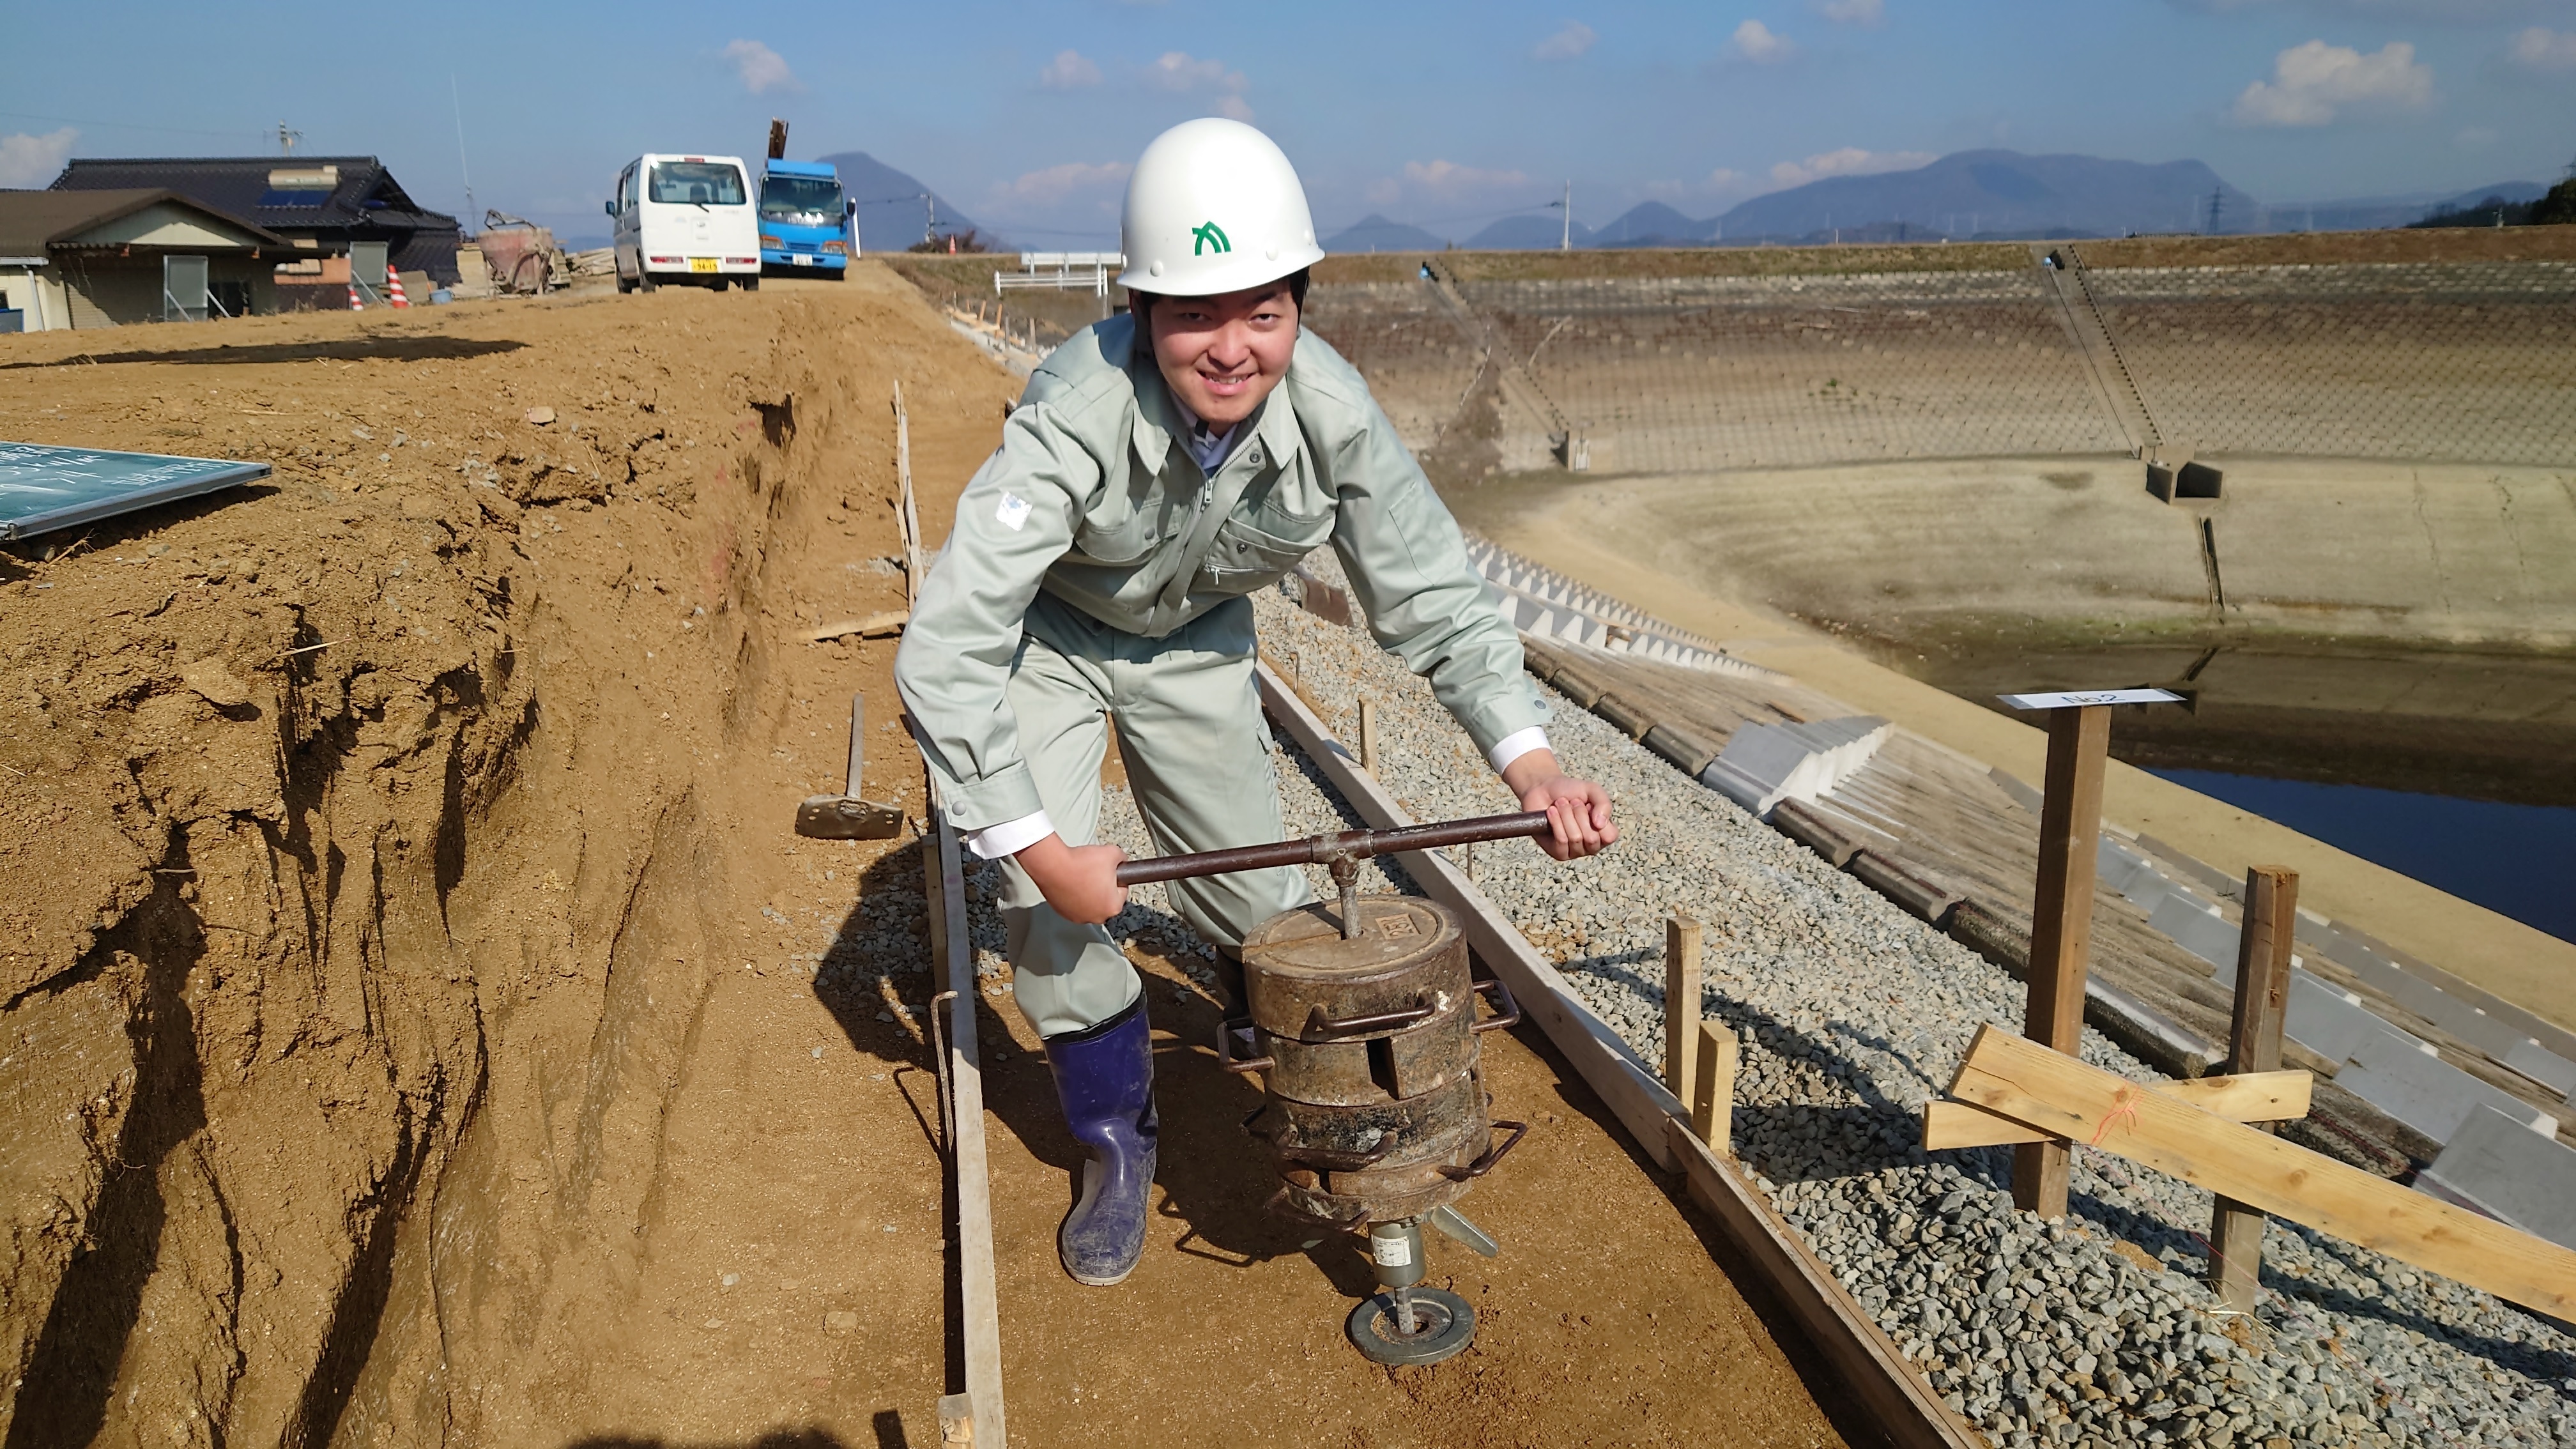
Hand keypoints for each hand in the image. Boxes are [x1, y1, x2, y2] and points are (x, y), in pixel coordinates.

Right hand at [1015, 834, 1128, 923]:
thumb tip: (1121, 860)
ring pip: (1090, 903)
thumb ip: (1122, 858)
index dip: (1117, 877)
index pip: (1122, 890)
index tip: (1110, 872)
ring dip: (1088, 892)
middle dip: (1103, 887)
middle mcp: (1097, 916)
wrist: (1054, 866)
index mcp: (1113, 906)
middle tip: (1096, 872)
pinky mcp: (1064, 913)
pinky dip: (1074, 894)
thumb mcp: (1112, 853)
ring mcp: (1079, 917)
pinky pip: (1074, 904)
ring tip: (1083, 876)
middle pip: (1106, 900)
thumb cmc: (1081, 863)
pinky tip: (1072, 881)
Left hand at [1499, 749, 1616, 861]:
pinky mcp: (1559, 853)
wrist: (1543, 789)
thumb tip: (1600, 824)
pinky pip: (1561, 841)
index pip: (1610, 836)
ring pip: (1576, 838)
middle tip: (1572, 802)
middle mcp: (1592, 845)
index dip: (1598, 817)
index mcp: (1603, 832)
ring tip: (1560, 804)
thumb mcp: (1592, 790)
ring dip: (1566, 815)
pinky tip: (1551, 812)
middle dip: (1579, 814)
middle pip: (1591, 838)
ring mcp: (1575, 851)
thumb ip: (1604, 803)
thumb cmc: (1570, 791)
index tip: (1588, 804)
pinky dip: (1556, 822)